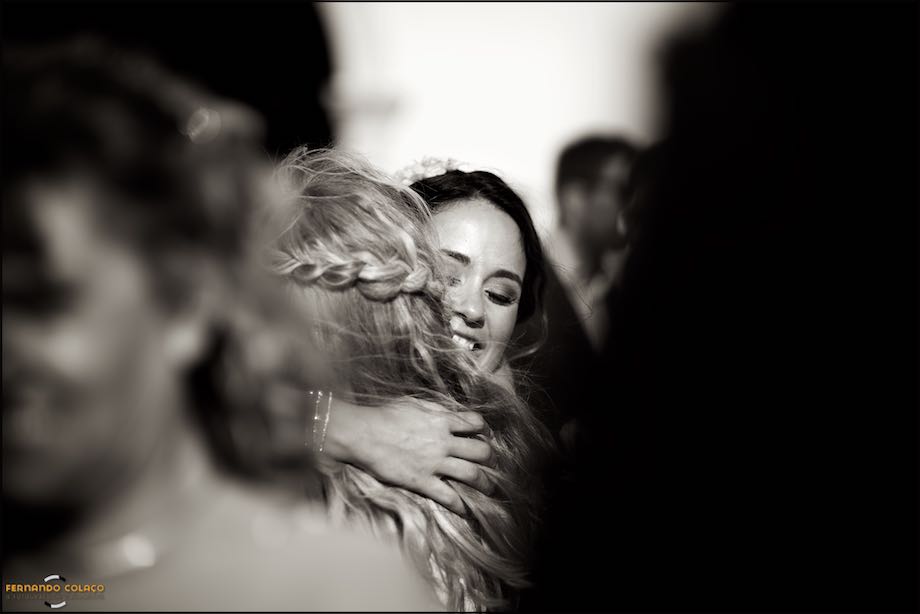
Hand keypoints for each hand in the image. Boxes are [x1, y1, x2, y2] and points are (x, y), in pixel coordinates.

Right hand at [324, 397, 493, 514]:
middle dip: (491, 458)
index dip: (485, 430)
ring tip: (489, 488)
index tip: (486, 435)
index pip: (476, 423)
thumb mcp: (415, 404)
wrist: (363, 434)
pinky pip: (448, 496)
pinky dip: (459, 505)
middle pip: (481, 451)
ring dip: (484, 483)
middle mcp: (443, 442)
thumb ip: (436, 410)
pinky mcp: (422, 481)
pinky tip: (464, 509)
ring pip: (472, 474)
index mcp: (442, 420)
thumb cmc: (385, 415)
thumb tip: (450, 414)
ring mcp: (434, 463)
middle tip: (492, 464)